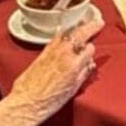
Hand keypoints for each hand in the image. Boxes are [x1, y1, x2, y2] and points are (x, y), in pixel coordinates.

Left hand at [4, 10, 103, 125]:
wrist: (27, 102)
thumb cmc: (49, 101)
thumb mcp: (73, 90)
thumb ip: (83, 74)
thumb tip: (88, 65)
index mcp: (73, 64)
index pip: (89, 49)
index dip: (92, 50)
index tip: (92, 52)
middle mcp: (63, 54)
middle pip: (80, 34)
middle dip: (91, 27)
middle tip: (98, 22)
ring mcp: (52, 51)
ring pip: (67, 32)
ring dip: (77, 27)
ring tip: (83, 24)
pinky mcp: (42, 52)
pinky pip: (56, 37)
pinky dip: (63, 32)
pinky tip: (65, 32)